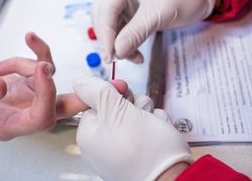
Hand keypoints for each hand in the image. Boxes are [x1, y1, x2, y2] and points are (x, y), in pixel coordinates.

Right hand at [0, 32, 86, 139]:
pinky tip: (29, 37)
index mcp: (7, 125)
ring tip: (3, 60)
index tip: (42, 69)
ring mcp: (27, 97)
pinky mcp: (27, 81)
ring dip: (34, 60)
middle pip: (63, 110)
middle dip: (90, 98)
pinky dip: (37, 50)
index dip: (47, 96)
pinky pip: (42, 65)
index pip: (40, 119)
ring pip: (50, 78)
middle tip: (119, 88)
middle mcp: (23, 113)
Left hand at [74, 76, 192, 180]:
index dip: (112, 93)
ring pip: (137, 112)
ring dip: (148, 114)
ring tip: (152, 127)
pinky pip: (149, 125)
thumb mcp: (115, 111)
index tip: (123, 93)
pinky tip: (159, 135)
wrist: (172, 177)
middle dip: (134, 104)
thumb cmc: (143, 150)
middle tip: (139, 114)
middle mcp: (104, 141)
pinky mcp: (143, 148)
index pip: (95, 100)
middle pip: (118, 104)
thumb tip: (79, 81)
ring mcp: (124, 146)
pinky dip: (156, 125)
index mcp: (90, 134)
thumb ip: (96, 91)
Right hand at [91, 0, 216, 62]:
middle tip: (116, 58)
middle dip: (108, 39)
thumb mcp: (161, 13)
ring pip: (108, 27)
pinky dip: (124, 45)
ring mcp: (123, 2)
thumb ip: (137, 32)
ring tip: (132, 57)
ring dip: (116, 45)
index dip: (105, 33)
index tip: (110, 55)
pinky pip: (119, 32)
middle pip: (101, 17)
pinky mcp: (128, 14)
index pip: (106, 8)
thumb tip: (117, 51)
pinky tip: (135, 54)